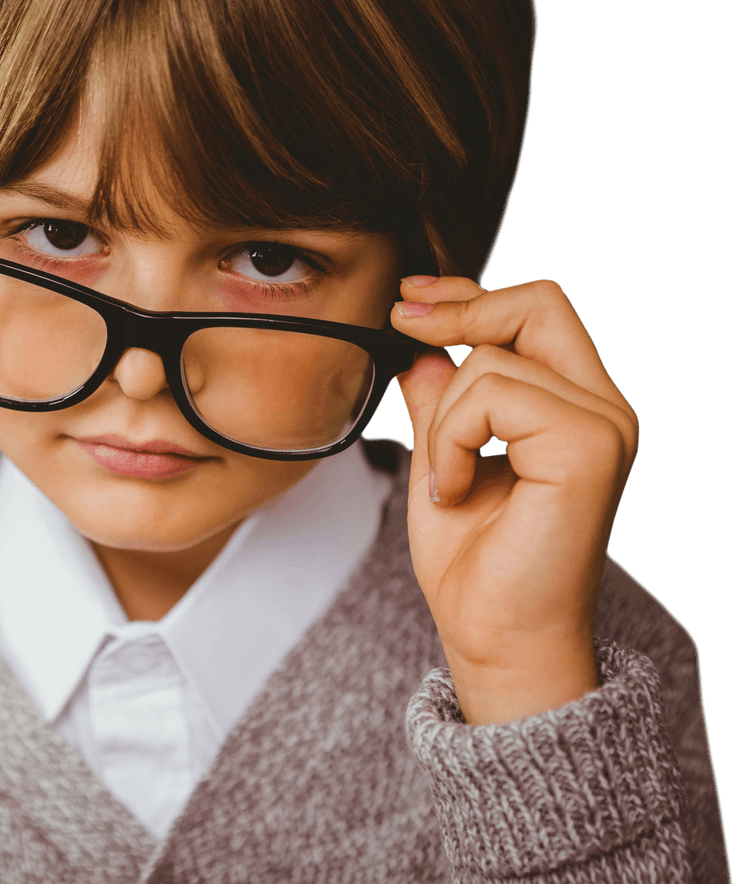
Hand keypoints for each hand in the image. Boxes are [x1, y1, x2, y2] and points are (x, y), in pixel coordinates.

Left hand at [391, 276, 638, 724]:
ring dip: (442, 421)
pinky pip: (491, 396)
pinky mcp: (588, 448)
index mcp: (575, 409)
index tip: (410, 300)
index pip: (534, 315)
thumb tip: (423, 349)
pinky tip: (454, 489)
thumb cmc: (475, 565)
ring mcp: (603, 427)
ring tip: (445, 481)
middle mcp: (601, 410)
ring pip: (491, 359)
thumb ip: (440, 402)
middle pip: (537, 303)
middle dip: (460, 308)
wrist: (496, 639)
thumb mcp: (442, 461)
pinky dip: (452, 441)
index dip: (470, 295)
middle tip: (401, 324)